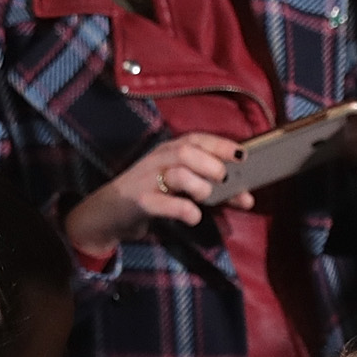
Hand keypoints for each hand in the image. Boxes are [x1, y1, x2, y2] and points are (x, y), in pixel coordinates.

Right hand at [66, 133, 241, 248]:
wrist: (108, 215)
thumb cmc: (150, 197)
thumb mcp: (179, 188)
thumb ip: (212, 189)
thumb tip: (248, 197)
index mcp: (168, 151)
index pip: (196, 139)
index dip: (220, 144)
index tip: (242, 154)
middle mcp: (157, 160)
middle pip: (187, 151)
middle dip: (211, 164)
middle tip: (224, 181)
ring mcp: (146, 179)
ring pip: (178, 173)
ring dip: (200, 186)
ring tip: (206, 198)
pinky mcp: (139, 202)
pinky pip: (165, 203)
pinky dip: (185, 210)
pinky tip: (194, 217)